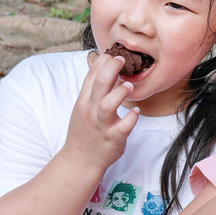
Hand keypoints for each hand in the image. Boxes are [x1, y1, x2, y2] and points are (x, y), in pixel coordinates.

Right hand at [62, 52, 139, 174]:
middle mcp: (90, 111)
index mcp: (84, 101)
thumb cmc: (85, 131)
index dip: (103, 62)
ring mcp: (101, 126)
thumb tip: (108, 69)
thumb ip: (95, 90)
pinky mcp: (113, 139)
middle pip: (99, 85)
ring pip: (107, 105)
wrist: (79, 160)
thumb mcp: (84, 108)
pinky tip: (136, 112)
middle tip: (123, 61)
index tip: (114, 55)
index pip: (91, 76)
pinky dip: (131, 118)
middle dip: (112, 69)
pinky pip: (123, 127)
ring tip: (129, 86)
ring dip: (120, 93)